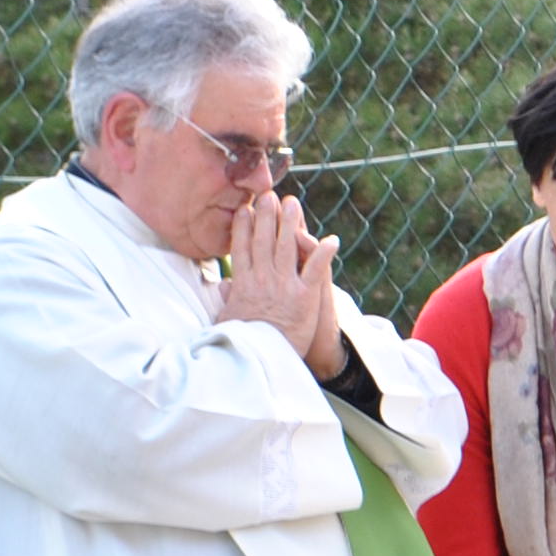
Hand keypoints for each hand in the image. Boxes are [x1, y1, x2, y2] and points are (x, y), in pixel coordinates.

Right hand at [219, 193, 343, 375]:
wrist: (259, 361)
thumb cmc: (241, 344)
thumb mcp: (225, 320)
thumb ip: (227, 299)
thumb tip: (223, 285)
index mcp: (243, 284)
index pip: (241, 248)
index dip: (243, 226)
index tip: (245, 209)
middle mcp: (263, 279)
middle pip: (264, 240)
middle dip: (266, 215)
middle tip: (268, 195)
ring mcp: (285, 286)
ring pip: (287, 246)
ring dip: (290, 223)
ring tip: (292, 203)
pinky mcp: (305, 296)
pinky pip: (316, 269)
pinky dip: (324, 253)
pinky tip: (332, 240)